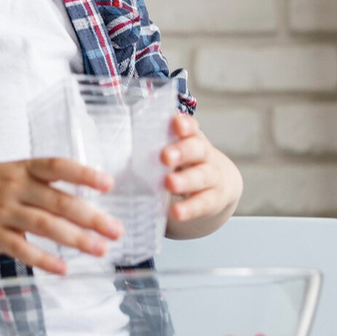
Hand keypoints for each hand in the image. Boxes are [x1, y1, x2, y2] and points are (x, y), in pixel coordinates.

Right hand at [0, 158, 123, 274]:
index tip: (108, 184)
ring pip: (44, 226)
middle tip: (116, 230)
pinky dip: (44, 259)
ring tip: (100, 250)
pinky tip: (63, 268)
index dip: (83, 174)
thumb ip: (43, 185)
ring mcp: (3, 212)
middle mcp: (15, 188)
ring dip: (75, 239)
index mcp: (23, 168)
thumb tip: (84, 203)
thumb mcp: (13, 172)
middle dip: (90, 216)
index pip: (56, 166)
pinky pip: (22, 249)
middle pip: (57, 201)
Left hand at [161, 114, 242, 238]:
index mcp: (191, 138)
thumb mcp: (175, 150)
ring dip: (185, 180)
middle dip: (181, 152)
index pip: (191, 127)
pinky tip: (177, 212)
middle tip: (165, 157)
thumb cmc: (185, 163)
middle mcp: (204, 155)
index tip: (175, 123)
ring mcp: (212, 177)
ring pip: (202, 176)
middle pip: (197, 150)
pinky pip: (203, 203)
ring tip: (169, 183)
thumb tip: (116, 148)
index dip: (184, 124)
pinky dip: (190, 208)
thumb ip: (153, 146)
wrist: (220, 183)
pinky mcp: (213, 199)